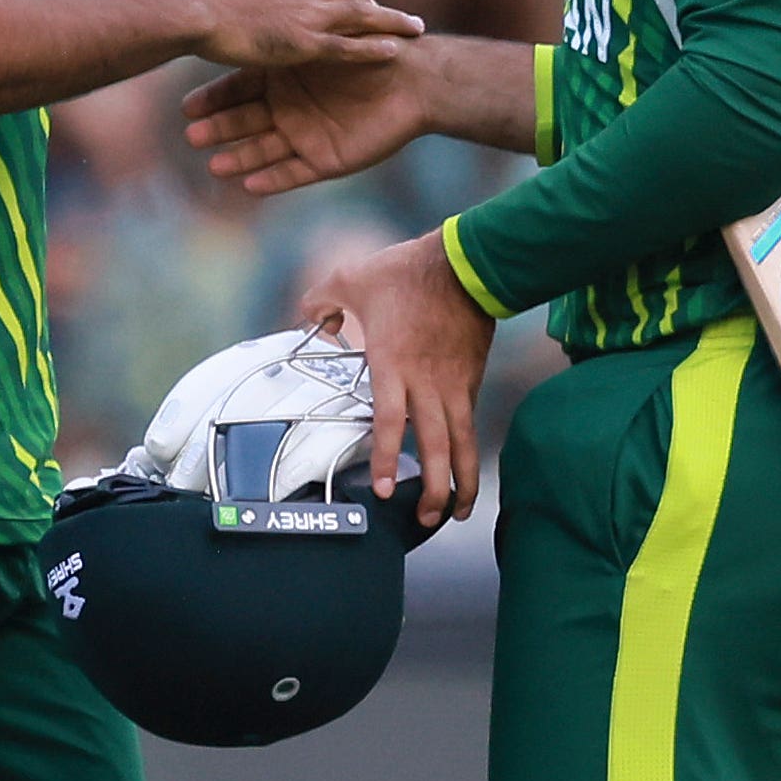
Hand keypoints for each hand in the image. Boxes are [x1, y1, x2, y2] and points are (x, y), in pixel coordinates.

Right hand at [184, 52, 435, 195]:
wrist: (416, 81)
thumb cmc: (371, 53)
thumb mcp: (326, 41)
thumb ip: (293, 39)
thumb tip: (247, 24)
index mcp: (285, 78)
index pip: (240, 90)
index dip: (216, 99)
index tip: (188, 108)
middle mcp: (290, 109)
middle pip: (246, 121)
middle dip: (220, 129)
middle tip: (193, 135)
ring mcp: (306, 136)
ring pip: (265, 150)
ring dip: (240, 158)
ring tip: (214, 166)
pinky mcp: (327, 160)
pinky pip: (296, 173)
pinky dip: (274, 180)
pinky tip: (250, 186)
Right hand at [187, 0, 423, 70]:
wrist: (188, 9)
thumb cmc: (192, 4)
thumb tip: (232, 0)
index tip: (358, 0)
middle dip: (376, 4)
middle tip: (399, 15)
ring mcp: (305, 14)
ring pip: (361, 15)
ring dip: (392, 21)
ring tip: (416, 29)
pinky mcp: (304, 42)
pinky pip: (350, 46)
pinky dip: (375, 47)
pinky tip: (397, 51)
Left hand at [296, 231, 493, 526]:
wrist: (467, 262)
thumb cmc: (406, 270)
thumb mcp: (351, 278)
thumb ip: (321, 300)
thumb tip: (309, 318)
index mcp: (393, 364)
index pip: (390, 422)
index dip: (384, 458)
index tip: (382, 489)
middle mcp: (427, 383)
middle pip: (435, 446)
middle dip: (432, 488)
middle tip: (426, 518)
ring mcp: (454, 383)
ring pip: (462, 443)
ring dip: (462, 480)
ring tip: (457, 512)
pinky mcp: (471, 378)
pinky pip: (469, 423)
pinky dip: (468, 451)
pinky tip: (464, 470)